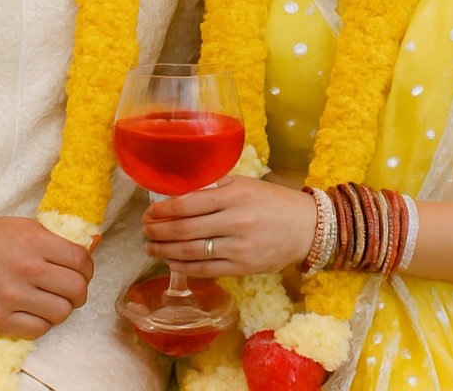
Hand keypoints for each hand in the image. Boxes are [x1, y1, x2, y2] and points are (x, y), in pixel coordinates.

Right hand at [0, 217, 93, 338]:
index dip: (87, 268)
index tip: (82, 271)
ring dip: (61, 309)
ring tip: (51, 303)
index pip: (80, 259)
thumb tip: (79, 252)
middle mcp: (25, 267)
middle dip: (79, 291)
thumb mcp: (11, 226)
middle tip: (71, 290)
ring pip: (61, 312)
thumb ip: (44, 238)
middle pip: (77, 288)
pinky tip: (33, 314)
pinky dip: (42, 324)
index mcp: (31, 238)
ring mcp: (11, 296)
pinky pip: (39, 329)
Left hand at [141, 176, 315, 277]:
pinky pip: (206, 270)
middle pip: (184, 230)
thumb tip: (180, 191)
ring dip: (165, 251)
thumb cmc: (274, 202)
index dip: (162, 210)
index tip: (149, 212)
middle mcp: (234, 221)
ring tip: (151, 247)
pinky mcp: (243, 268)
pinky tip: (172, 262)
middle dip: (158, 231)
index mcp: (234, 196)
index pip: (187, 204)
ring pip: (191, 252)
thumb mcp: (245, 184)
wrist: (308, 228)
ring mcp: (238, 248)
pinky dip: (185, 267)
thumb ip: (215, 187)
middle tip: (144, 230)